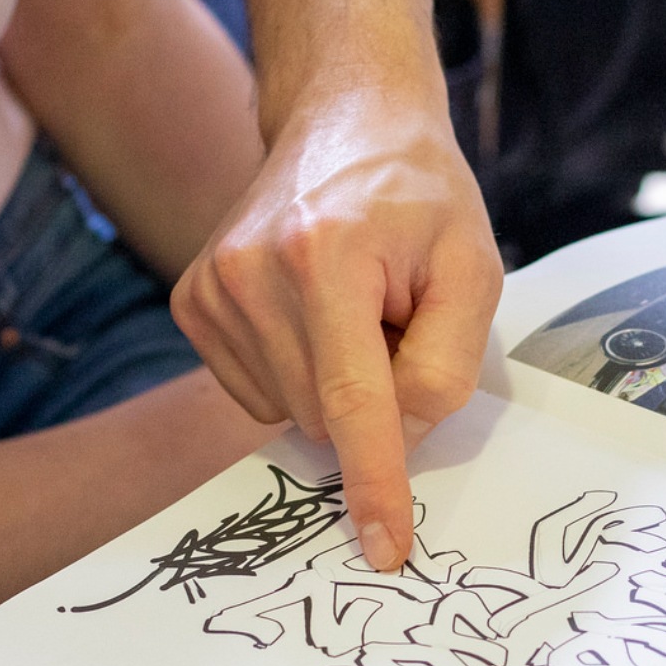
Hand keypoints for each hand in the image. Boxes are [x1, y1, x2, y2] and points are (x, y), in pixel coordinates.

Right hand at [171, 70, 501, 571]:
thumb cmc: (419, 194)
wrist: (345, 117)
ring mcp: (212, 289)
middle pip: (327, 417)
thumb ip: (447, 363)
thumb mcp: (473, 268)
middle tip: (394, 317)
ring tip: (353, 304)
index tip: (385, 547)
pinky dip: (299, 371)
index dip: (375, 482)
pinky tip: (312, 312)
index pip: (354, 401)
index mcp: (327, 258)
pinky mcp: (192, 302)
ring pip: (292, 413)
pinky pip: (259, 392)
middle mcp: (253, 274)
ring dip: (335, 382)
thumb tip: (400, 439)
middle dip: (374, 395)